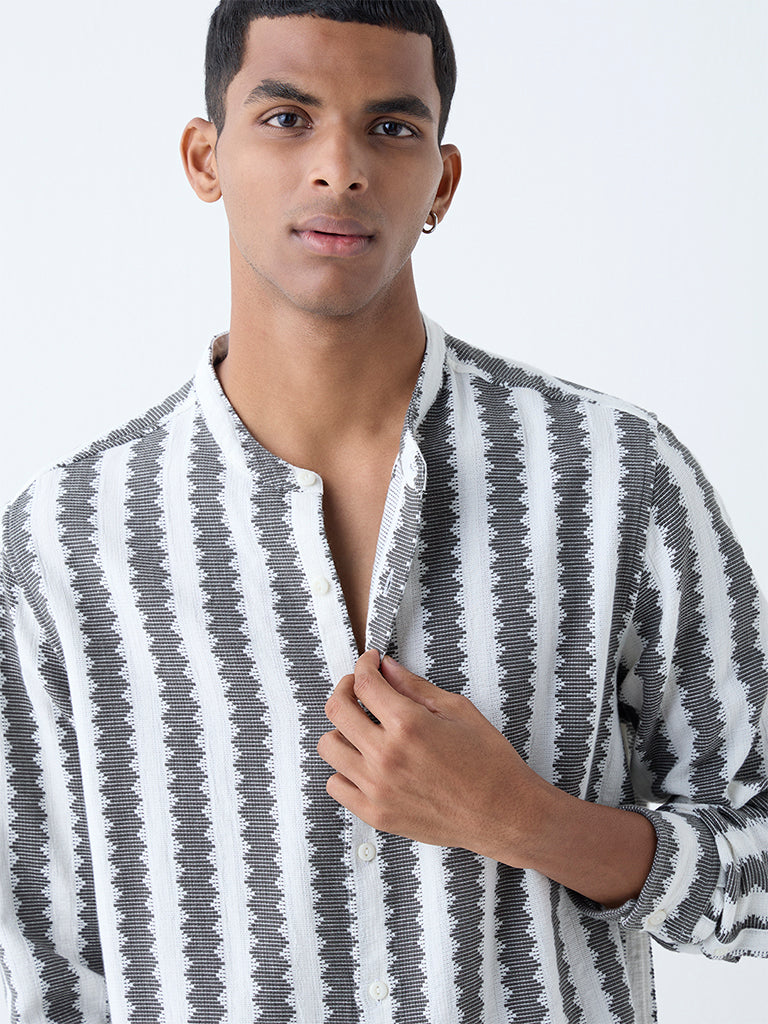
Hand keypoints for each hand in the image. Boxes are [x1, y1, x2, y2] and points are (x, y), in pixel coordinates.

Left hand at [317, 650, 549, 861]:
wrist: (504, 814)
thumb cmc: (489, 763)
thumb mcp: (457, 711)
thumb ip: (414, 687)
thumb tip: (387, 668)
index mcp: (408, 724)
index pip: (363, 683)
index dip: (363, 665)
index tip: (369, 662)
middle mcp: (386, 755)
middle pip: (337, 710)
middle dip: (346, 688)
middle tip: (360, 687)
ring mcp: (377, 788)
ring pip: (329, 747)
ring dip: (342, 730)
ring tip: (362, 728)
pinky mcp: (377, 814)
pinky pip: (336, 785)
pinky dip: (344, 769)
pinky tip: (364, 763)